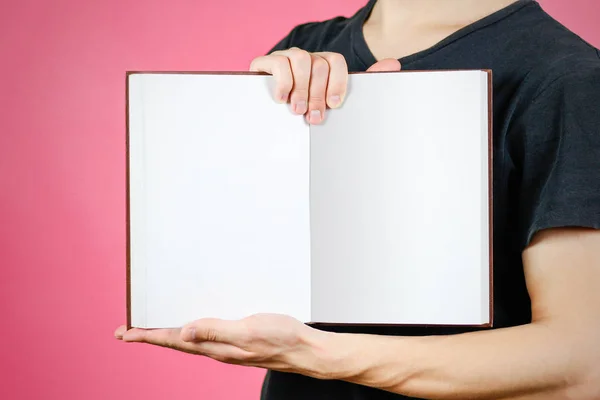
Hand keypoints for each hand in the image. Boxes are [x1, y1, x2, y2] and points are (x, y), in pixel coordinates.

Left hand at [114, 314, 339, 378]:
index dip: (148, 336)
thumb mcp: (248, 330)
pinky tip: (191, 325)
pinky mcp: (237, 341)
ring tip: (151, 329)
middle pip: (176, 342)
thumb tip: (182, 332)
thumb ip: (215, 330)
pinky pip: (205, 336)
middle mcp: (218, 349)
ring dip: (167, 334)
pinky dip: (189, 331)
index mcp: (216, 347)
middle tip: (128, 331)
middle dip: (151, 336)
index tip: (126, 332)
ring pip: (189, 341)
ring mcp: (227, 347)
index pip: (174, 341)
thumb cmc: (282, 339)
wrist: (306, 351)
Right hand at [250, 48, 400, 123]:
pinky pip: (279, 63)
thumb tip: (393, 64)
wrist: (267, 122)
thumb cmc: (303, 113)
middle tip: (313, 117)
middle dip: (318, 94)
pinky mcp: (264, 64)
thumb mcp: (331, 104)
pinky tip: (281, 98)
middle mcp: (306, 59)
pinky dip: (283, 82)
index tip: (335, 105)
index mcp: (322, 66)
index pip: (336, 61)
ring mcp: (285, 59)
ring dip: (301, 90)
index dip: (338, 82)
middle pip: (319, 64)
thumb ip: (363, 85)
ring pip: (301, 60)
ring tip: (296, 110)